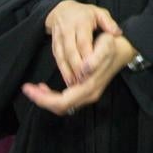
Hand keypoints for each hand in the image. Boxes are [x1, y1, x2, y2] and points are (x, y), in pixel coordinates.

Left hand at [22, 33, 136, 115]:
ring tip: (34, 87)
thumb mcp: (105, 46)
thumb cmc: (112, 46)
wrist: (125, 48)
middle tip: (27, 88)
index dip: (43, 98)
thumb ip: (95, 58)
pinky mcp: (86, 91)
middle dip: (41, 100)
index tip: (28, 86)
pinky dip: (52, 96)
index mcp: (90, 86)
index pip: (62, 101)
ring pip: (62, 105)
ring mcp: (88, 94)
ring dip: (46, 99)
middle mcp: (89, 94)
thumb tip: (83, 69)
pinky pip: (65, 100)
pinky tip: (45, 87)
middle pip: (60, 107)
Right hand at [44, 0, 121, 85]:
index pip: (83, 42)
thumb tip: (117, 33)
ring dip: (68, 71)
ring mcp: (59, 38)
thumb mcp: (99, 13)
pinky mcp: (54, 45)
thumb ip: (108, 23)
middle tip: (84, 80)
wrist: (62, 10)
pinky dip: (62, 70)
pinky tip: (68, 80)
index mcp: (81, 23)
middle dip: (77, 67)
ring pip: (62, 57)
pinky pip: (57, 58)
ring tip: (75, 84)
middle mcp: (67, 31)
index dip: (87, 56)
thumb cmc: (85, 13)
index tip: (92, 68)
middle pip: (71, 52)